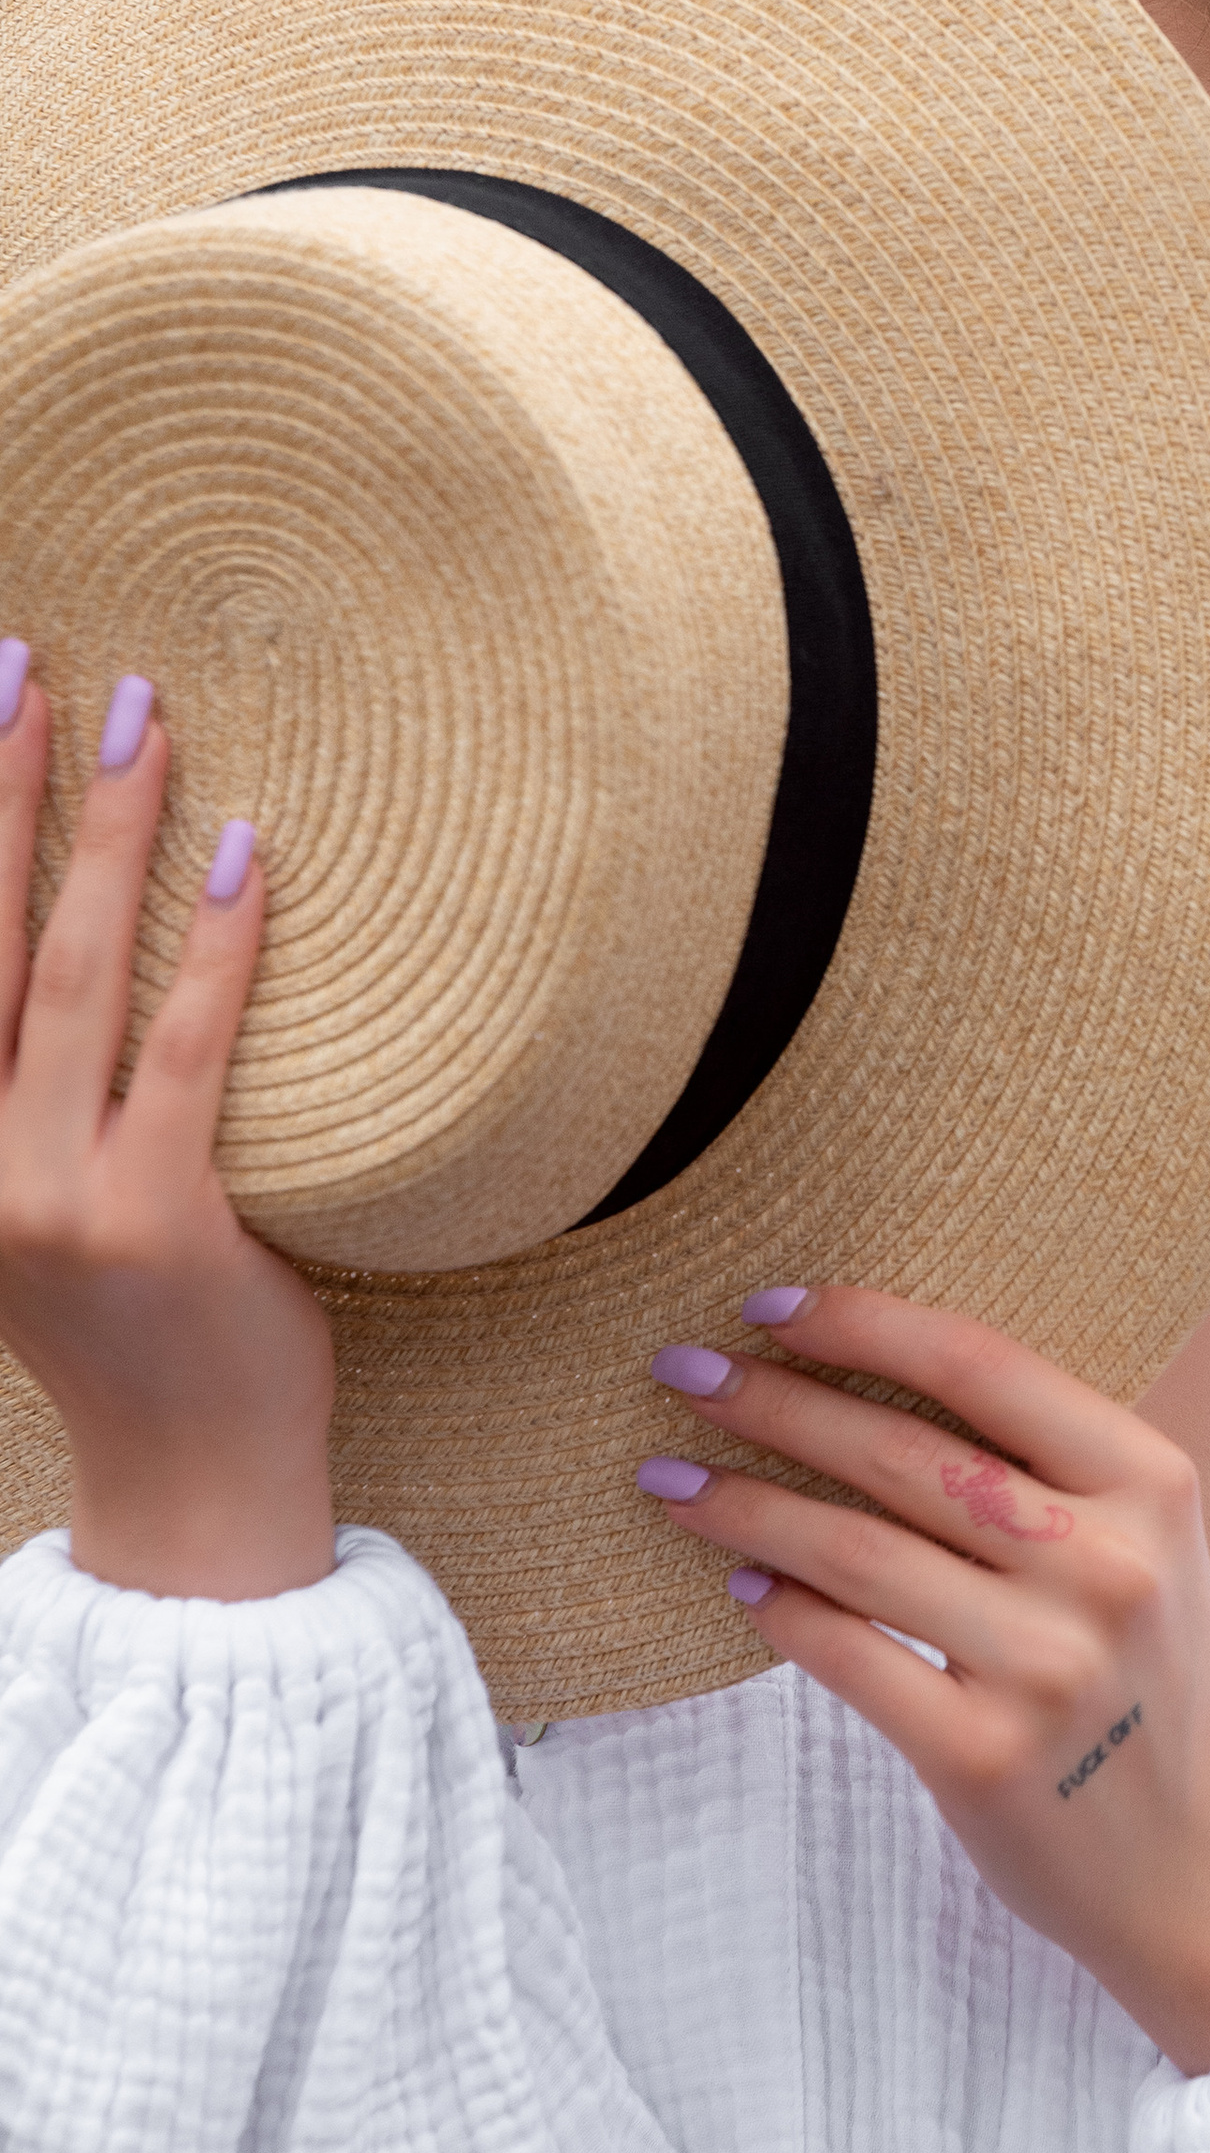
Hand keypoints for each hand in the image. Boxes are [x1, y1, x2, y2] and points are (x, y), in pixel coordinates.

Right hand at [0, 653, 335, 1597]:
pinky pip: (191, 1049)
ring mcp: (53, 1194)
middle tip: (28, 661)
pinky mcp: (158, 1218)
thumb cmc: (135, 1336)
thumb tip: (53, 955)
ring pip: (75, 973)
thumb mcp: (34, 1213)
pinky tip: (244, 850)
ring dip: (110, 832)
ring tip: (139, 717)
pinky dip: (217, 944)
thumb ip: (21, 1106)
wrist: (189, 1492)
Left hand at [638, 1285, 1209, 2069]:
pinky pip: (848, 1659)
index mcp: (1150, 1484)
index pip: (981, 1365)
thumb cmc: (1147, 1684)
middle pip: (902, 1453)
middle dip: (774, 1400)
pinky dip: (783, 1612)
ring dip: (746, 1505)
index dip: (863, 1322)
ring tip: (669, 1475)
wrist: (1209, 1867)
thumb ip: (1045, 1468)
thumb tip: (864, 1372)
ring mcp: (1046, 1667)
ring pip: (856, 1553)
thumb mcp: (1144, 1549)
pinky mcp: (984, 1758)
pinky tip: (739, 1585)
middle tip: (682, 1365)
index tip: (768, 1301)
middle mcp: (1106, 1566)